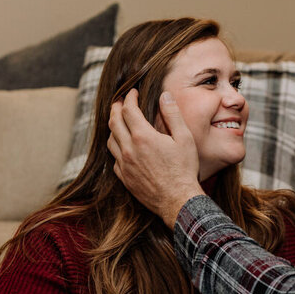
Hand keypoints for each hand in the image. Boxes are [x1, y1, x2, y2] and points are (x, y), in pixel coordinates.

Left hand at [108, 89, 204, 226]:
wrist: (178, 200)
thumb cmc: (184, 169)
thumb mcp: (184, 138)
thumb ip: (172, 115)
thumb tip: (164, 96)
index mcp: (143, 137)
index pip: (128, 110)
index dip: (129, 98)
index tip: (133, 93)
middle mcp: (129, 149)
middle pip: (114, 122)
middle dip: (116, 108)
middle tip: (120, 102)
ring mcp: (124, 165)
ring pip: (110, 140)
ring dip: (113, 127)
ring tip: (119, 122)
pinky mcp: (124, 178)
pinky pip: (114, 158)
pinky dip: (116, 147)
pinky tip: (123, 146)